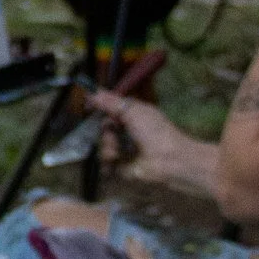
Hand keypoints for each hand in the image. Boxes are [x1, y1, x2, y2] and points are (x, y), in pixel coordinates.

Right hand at [89, 91, 218, 197]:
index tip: (88, 107)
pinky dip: (107, 163)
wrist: (170, 161)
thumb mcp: (133, 110)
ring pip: (103, 145)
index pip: (109, 109)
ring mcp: (124, 149)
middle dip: (105, 131)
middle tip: (112, 134)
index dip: (99, 109)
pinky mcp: (122, 167)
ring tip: (117, 153)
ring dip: (107, 147)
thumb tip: (92, 92)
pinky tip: (114, 162)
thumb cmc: (155, 132)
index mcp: (131, 115)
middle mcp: (127, 131)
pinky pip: (105, 163)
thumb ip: (111, 101)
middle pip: (103, 128)